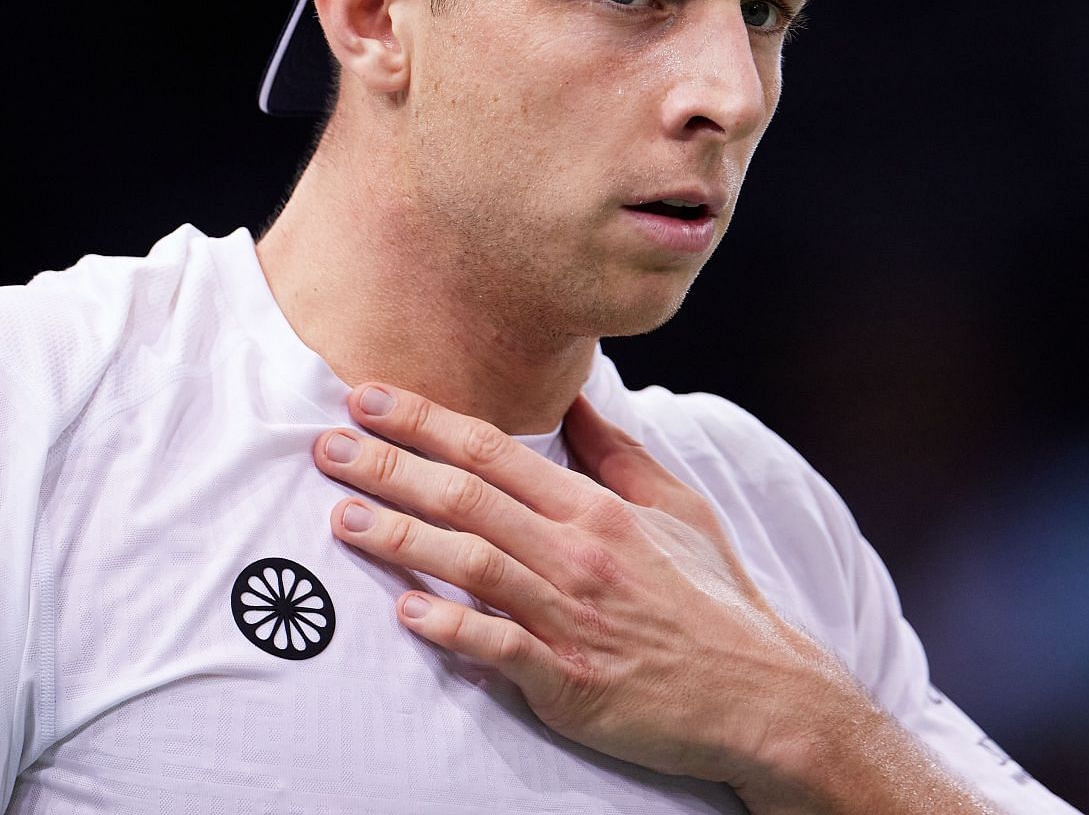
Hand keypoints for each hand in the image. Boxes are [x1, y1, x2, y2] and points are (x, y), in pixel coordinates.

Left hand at [309, 382, 876, 799]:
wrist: (762, 695)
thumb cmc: (715, 601)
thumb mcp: (679, 508)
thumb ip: (618, 452)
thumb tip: (579, 394)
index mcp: (597, 507)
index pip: (494, 450)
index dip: (425, 421)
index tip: (369, 397)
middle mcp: (578, 552)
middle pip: (467, 496)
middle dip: (390, 465)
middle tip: (326, 444)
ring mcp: (571, 615)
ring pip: (471, 562)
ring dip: (401, 537)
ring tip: (343, 517)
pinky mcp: (568, 678)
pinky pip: (498, 647)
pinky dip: (450, 627)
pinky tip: (403, 612)